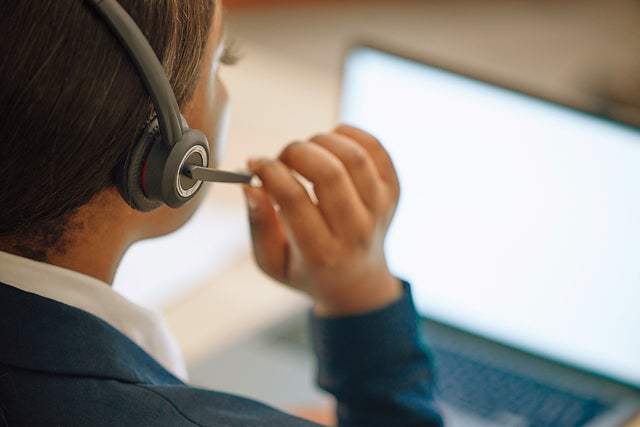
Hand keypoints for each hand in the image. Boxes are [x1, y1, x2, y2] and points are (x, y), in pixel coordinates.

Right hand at [243, 125, 401, 316]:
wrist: (357, 283)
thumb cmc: (307, 269)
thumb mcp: (271, 261)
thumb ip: (259, 224)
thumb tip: (251, 185)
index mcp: (321, 253)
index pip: (293, 199)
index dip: (269, 171)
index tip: (255, 163)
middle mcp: (355, 231)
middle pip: (329, 173)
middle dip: (295, 152)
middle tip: (283, 159)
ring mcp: (380, 209)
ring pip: (354, 156)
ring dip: (321, 141)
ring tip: (307, 152)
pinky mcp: (393, 191)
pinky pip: (376, 148)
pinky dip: (349, 135)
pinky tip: (331, 145)